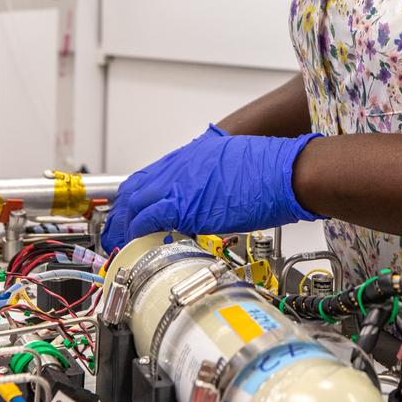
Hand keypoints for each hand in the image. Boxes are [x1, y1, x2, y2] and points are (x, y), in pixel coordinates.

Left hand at [101, 124, 320, 250]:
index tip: (130, 212)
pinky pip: (149, 218)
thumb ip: (212, 179)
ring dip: (124, 224)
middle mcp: (180, 166)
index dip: (136, 197)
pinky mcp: (184, 204)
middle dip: (122, 212)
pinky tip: (134, 245)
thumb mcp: (233, 164)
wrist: (285, 171)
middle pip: (135, 188)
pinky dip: (136, 232)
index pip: (150, 176)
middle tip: (116, 232)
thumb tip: (209, 198)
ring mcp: (180, 183)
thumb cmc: (270, 169)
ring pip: (135, 203)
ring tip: (118, 244)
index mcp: (192, 156)